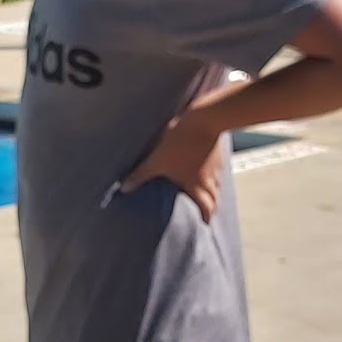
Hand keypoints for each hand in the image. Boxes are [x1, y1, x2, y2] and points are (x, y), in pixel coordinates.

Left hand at [121, 102, 223, 222]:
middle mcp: (209, 179)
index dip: (206, 217)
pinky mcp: (217, 152)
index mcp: (196, 185)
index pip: (206, 208)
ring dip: (213, 192)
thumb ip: (140, 175)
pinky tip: (207, 169)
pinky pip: (217, 169)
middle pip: (215, 199)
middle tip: (208, 213)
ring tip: (207, 194)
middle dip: (212, 208)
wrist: (205, 117)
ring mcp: (215, 166)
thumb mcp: (156, 159)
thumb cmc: (180, 140)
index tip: (205, 225)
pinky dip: (213, 174)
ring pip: (217, 185)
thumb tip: (124, 189)